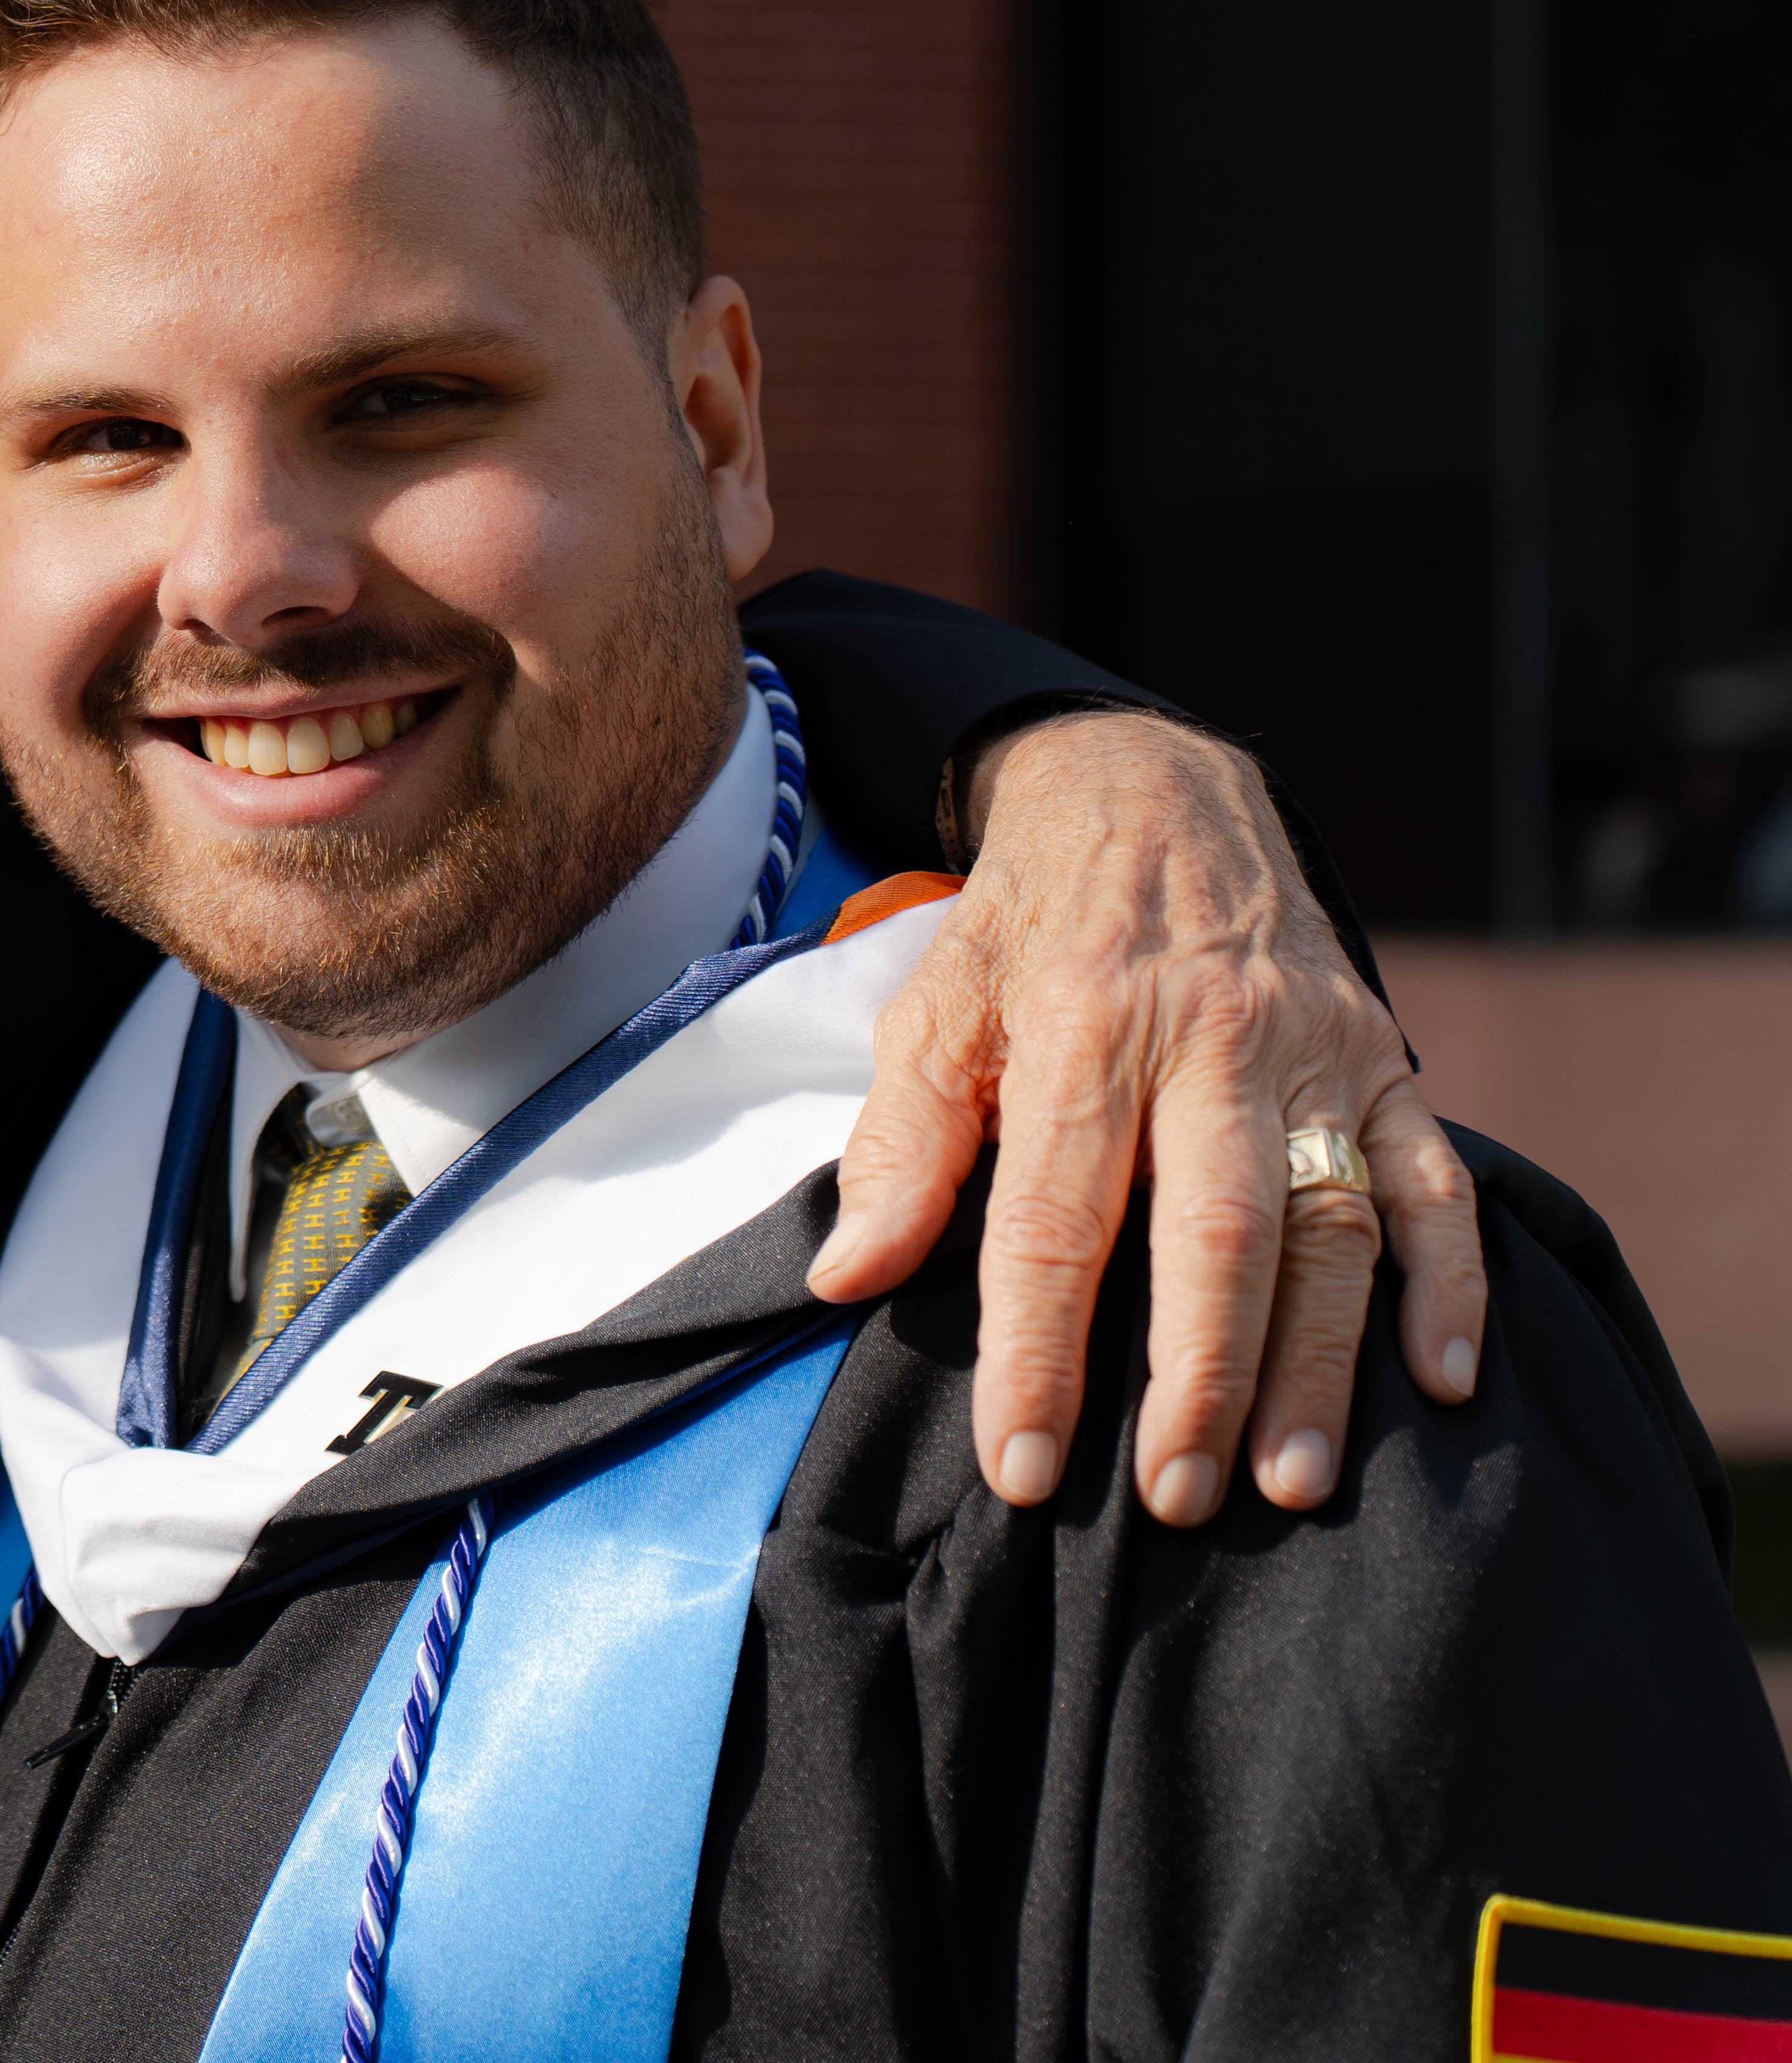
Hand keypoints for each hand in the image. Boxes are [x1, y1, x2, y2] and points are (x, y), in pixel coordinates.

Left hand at [808, 709, 1486, 1522]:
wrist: (1152, 799)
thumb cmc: (1025, 933)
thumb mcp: (932, 1008)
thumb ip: (897, 1145)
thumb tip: (845, 1274)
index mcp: (1084, 1029)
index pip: (1056, 1219)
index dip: (1037, 1350)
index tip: (1020, 1465)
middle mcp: (1213, 1041)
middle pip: (1214, 1233)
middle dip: (1200, 1378)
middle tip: (1176, 1496)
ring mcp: (1315, 1054)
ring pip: (1331, 1226)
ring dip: (1320, 1362)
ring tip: (1294, 1483)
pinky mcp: (1386, 1064)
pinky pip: (1434, 1182)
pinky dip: (1451, 1283)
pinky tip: (1439, 1381)